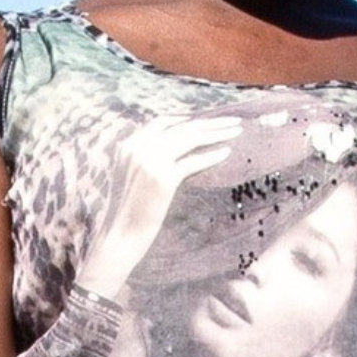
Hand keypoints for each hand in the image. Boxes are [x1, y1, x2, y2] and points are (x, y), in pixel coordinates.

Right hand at [73, 110, 259, 298]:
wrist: (120, 237)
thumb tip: (178, 151)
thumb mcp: (134, 178)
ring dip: (217, 133)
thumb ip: (147, 159)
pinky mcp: (162, 178)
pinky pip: (193, 161)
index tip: (209, 121)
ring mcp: (149, 161)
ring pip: (190, 138)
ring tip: (236, 131)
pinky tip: (227, 152)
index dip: (188, 119)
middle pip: (181, 127)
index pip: (163, 122)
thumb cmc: (129, 212)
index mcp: (128, 145)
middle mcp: (137, 147)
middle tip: (233, 121)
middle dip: (211, 122)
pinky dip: (212, 155)